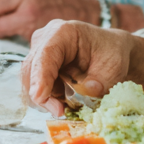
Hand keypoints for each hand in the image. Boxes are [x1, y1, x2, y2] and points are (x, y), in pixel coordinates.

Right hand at [22, 19, 143, 116]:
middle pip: (32, 68)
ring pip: (30, 80)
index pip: (46, 54)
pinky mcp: (40, 66)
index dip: (40, 77)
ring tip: (65, 108)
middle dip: (41, 94)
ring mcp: (40, 52)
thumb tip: (87, 90)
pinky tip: (63, 101)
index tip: (40, 97)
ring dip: (45, 98)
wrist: (111, 53)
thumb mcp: (113, 68)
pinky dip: (48, 97)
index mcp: (64, 32)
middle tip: (59, 111)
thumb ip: (100, 81)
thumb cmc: (112, 54)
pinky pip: (36, 86)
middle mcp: (46, 38)